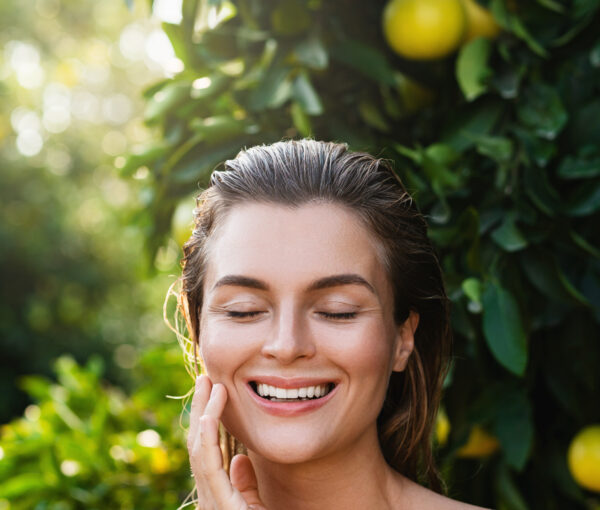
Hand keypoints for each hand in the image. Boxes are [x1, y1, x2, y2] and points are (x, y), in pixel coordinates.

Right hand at [188, 375, 266, 509]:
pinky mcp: (220, 504)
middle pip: (198, 442)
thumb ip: (244, 485)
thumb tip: (240, 459)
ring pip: (201, 448)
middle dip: (200, 408)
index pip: (205, 449)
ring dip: (204, 413)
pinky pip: (209, 467)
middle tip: (203, 378)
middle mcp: (207, 495)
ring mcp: (210, 501)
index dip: (205, 419)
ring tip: (208, 384)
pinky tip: (207, 418)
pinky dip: (207, 440)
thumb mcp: (252, 505)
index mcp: (213, 493)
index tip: (212, 392)